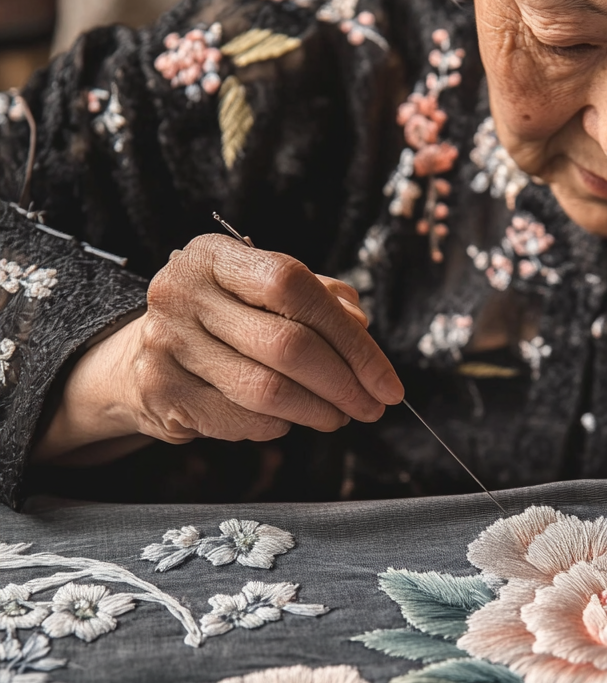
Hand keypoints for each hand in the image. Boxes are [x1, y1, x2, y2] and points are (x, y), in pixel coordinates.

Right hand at [34, 234, 402, 461]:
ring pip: (267, 390)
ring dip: (319, 412)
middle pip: (287, 344)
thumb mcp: (269, 295)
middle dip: (345, 385)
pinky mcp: (161, 391)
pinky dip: (279, 427)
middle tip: (373, 407)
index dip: (352, 340)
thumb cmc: (227, 322)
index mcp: (215, 255)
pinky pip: (242, 420)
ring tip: (340, 416)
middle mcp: (182, 292)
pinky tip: (288, 420)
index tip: (387, 381)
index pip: (296, 288)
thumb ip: (322, 301)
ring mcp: (165, 342)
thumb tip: (362, 328)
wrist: (143, 359)